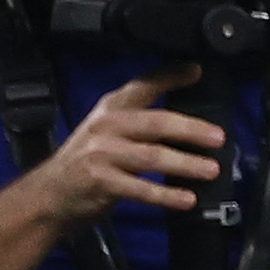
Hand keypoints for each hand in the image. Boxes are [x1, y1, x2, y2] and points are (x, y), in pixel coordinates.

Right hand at [32, 69, 227, 219]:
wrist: (50, 194)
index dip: (170, 76)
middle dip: (191, 129)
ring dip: (186, 164)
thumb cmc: (89, 161)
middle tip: (219, 138)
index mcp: (111, 109)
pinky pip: (141, 189)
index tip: (197, 70)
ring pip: (152, 156)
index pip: (143, 86)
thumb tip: (192, 124)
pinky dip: (166, 194)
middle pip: (156, 122)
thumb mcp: (109, 131)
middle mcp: (107, 126)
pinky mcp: (100, 181)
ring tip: (212, 170)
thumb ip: (141, 123)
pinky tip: (187, 199)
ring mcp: (102, 154)